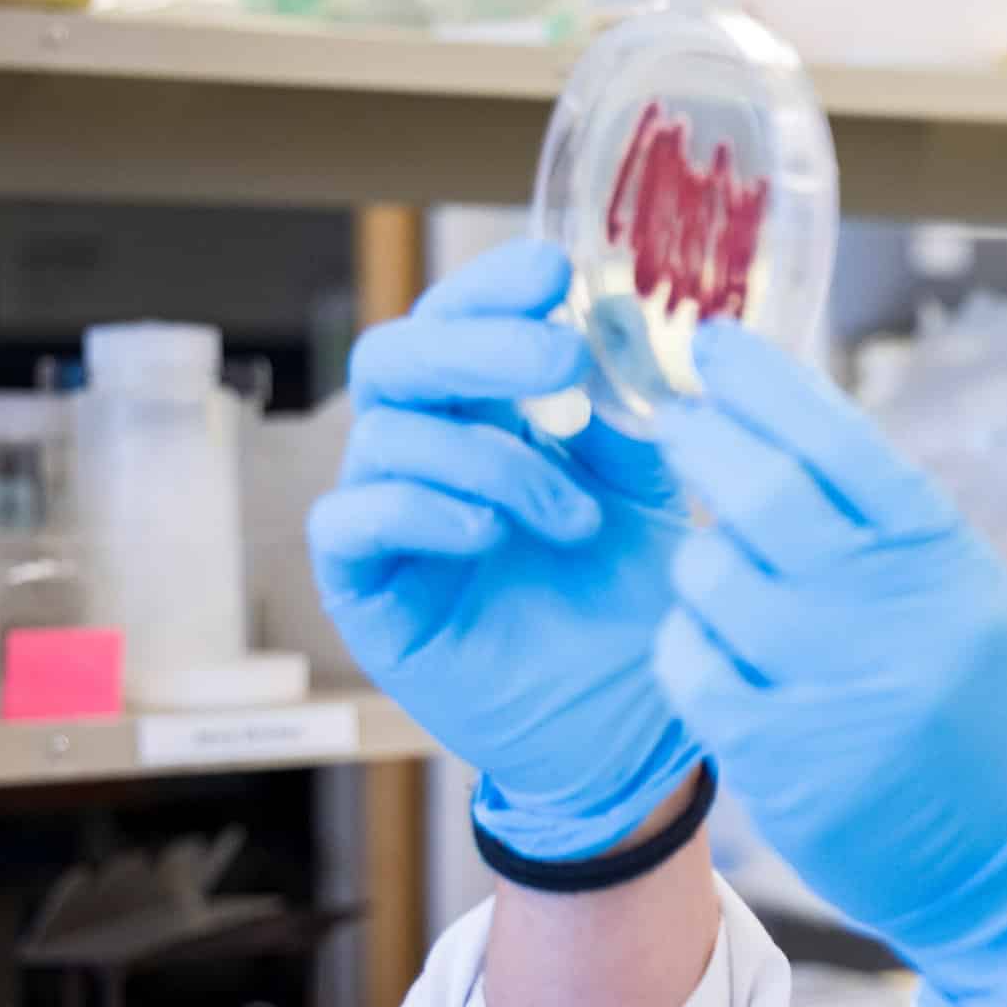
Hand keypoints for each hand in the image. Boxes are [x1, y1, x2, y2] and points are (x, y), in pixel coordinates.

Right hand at [307, 240, 703, 858]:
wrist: (632, 736)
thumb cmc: (639, 612)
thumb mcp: (659, 503)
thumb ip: (635, 423)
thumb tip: (617, 324)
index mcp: (494, 420)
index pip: (461, 323)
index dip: (493, 288)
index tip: (555, 270)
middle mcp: (431, 459)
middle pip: (400, 357)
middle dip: (478, 342)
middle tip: (560, 355)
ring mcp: (393, 525)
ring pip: (384, 435)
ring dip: (488, 459)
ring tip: (574, 520)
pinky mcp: (368, 594)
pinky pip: (348, 523)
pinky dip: (417, 510)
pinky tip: (486, 535)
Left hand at [649, 323, 1006, 1006]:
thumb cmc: (1003, 722)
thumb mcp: (975, 601)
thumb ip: (894, 532)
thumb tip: (790, 436)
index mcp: (948, 563)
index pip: (841, 441)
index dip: (767, 383)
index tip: (718, 347)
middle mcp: (893, 617)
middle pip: (763, 493)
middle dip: (704, 442)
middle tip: (678, 423)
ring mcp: (834, 692)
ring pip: (710, 578)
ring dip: (696, 555)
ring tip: (714, 562)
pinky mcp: (783, 766)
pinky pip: (689, 667)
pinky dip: (685, 640)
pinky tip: (706, 640)